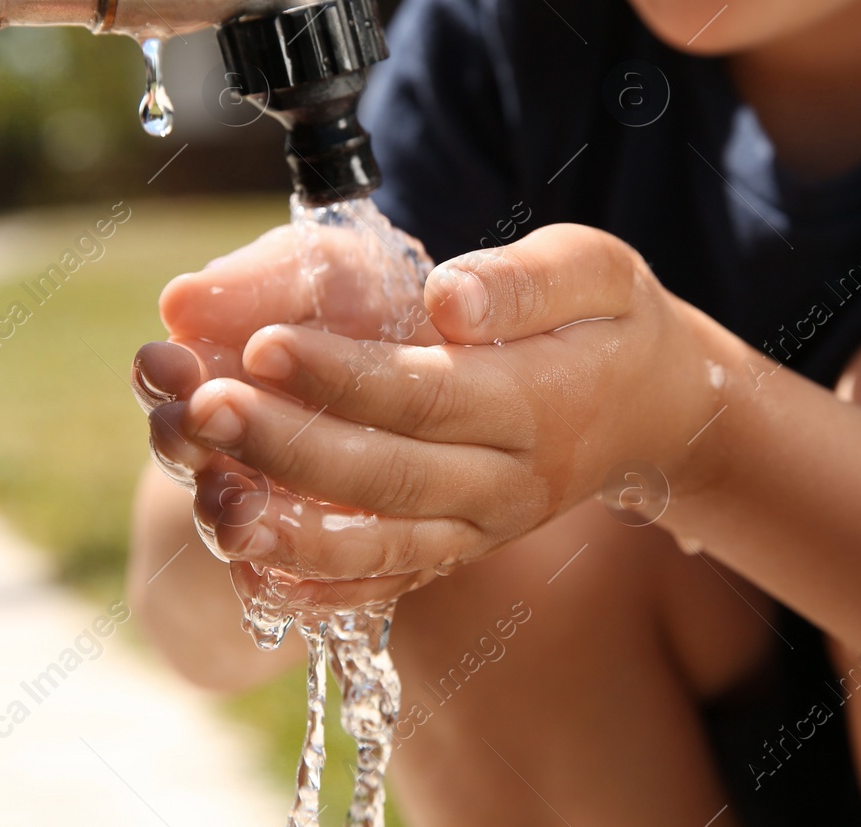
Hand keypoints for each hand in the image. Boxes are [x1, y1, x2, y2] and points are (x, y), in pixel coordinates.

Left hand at [140, 223, 731, 594]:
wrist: (656, 409)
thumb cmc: (610, 322)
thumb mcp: (596, 271)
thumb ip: (525, 282)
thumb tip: (448, 300)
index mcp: (538, 403)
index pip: (427, 394)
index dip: (342, 375)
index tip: (263, 345)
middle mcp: (510, 482)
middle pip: (389, 477)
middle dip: (290, 449)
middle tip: (205, 410)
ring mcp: (484, 529)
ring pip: (383, 548)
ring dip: (291, 534)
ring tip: (211, 505)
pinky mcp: (462, 552)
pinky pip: (389, 584)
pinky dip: (320, 589)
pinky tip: (250, 575)